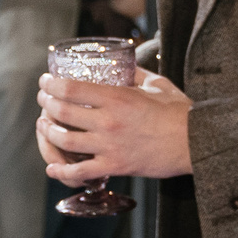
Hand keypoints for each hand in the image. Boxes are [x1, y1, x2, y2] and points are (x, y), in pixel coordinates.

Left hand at [36, 71, 192, 182]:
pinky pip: (80, 172)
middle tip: (43, 99)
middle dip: (46, 103)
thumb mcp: (157, 85)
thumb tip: (124, 66)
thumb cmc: (179, 113)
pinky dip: (62, 171)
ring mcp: (110, 146)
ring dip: (48, 132)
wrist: (195, 142)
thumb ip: (136, 74)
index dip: (51, 84)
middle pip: (62, 111)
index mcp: (118, 98)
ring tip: (44, 125)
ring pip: (65, 140)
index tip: (45, 81)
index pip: (72, 88)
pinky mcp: (115, 166)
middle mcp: (109, 121)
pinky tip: (52, 168)